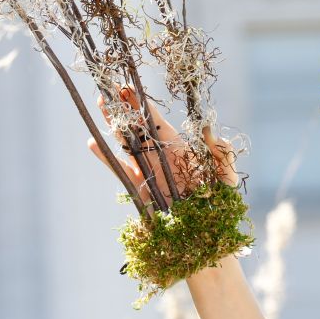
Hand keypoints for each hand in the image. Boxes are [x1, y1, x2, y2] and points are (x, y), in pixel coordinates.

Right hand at [87, 85, 236, 203]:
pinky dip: (105, 158)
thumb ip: (223, 155)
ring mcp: (147, 171)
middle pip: (137, 128)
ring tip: (100, 103)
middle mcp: (160, 156)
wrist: (205, 230)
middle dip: (123, 108)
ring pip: (125, 143)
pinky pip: (119, 170)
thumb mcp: (226, 177)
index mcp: (178, 148)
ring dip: (112, 125)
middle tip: (107, 87)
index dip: (142, 105)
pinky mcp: (138, 188)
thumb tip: (212, 132)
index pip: (156, 122)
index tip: (130, 87)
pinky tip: (93, 143)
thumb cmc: (220, 202)